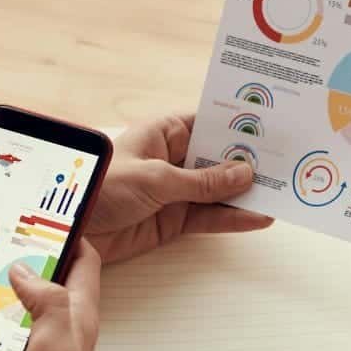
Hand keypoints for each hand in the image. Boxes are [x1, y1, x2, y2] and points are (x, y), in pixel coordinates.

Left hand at [86, 113, 272, 263]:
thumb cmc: (98, 187)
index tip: (269, 128)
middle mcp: (171, 160)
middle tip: (284, 163)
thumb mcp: (155, 178)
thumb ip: (202, 181)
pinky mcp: (172, 221)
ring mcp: (174, 192)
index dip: (236, 126)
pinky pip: (209, 217)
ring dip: (246, 193)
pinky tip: (258, 218)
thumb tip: (242, 173)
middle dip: (248, 162)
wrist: (65, 227)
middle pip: (218, 159)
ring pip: (219, 191)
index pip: (208, 123)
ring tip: (280, 193)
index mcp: (163, 134)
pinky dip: (233, 219)